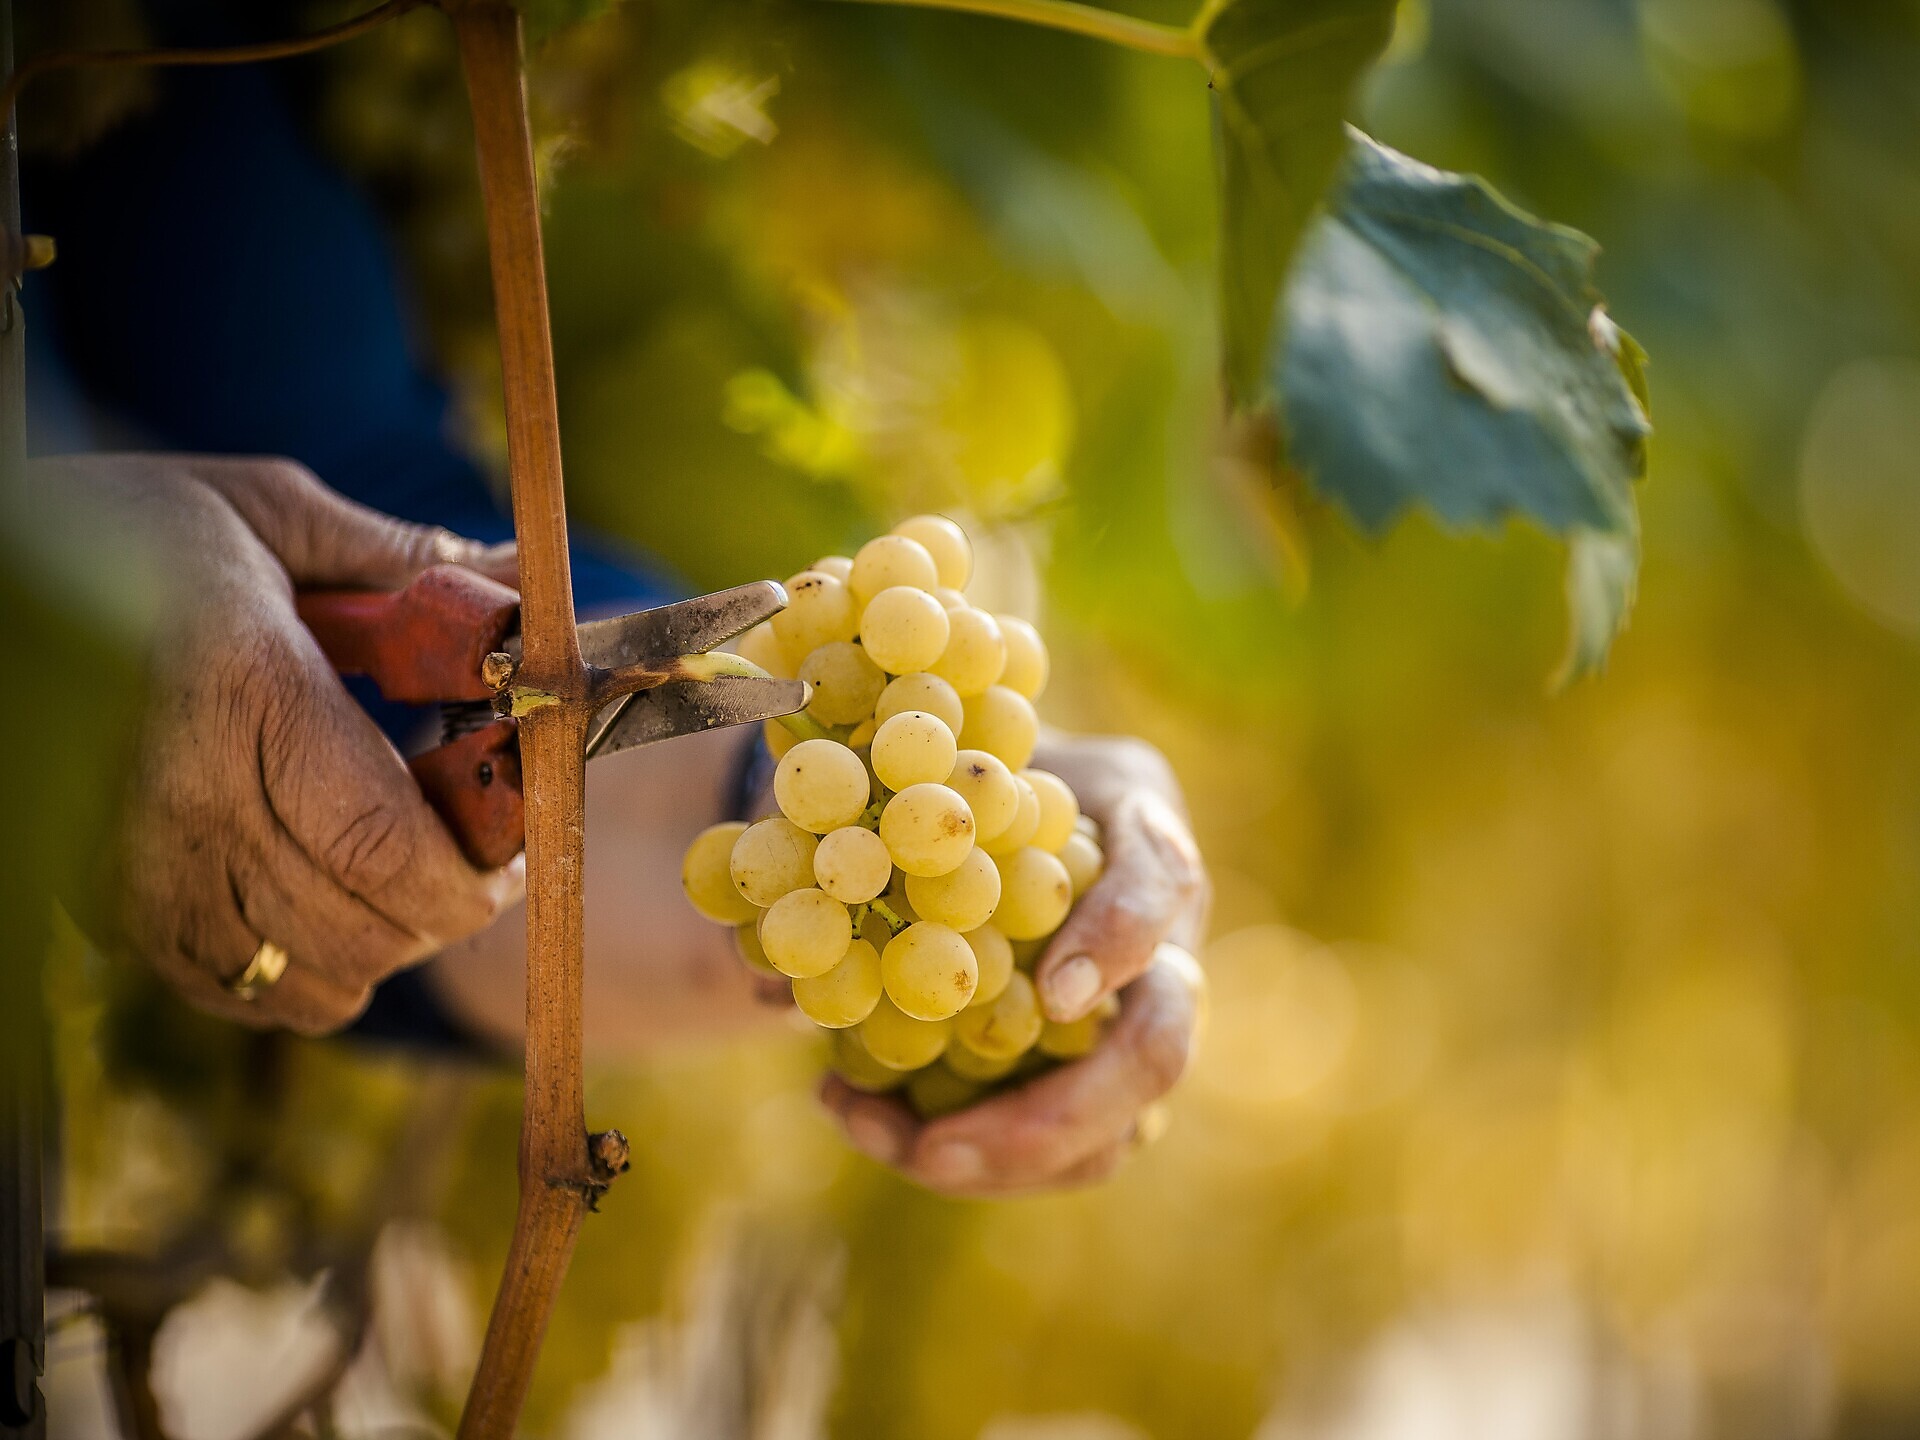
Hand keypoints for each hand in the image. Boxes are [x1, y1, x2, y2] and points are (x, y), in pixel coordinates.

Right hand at [35, 454, 524, 1033]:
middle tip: (482, 856)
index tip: (522, 844)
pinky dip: (307, 973)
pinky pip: (240, 994)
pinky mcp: (106, 913)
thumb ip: (406, 561)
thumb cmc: (129, 533)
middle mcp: (186, 801)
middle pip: (366, 929)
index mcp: (245, 692)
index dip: (479, 871)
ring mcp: (137, 872)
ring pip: (313, 982)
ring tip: (400, 872)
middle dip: (450, 906)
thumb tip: (525, 585)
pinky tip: (320, 899)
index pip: (389, 844)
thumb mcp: (270, 513)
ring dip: (386, 943)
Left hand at [821, 734, 1210, 1196]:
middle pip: (1157, 1048)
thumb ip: (873, 828)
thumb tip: (770, 970)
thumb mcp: (921, 769)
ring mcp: (1142, 1027)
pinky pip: (1058, 1156)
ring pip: (1114, 1132)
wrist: (981, 818)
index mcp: (1142, 835)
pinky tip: (863, 1118)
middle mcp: (1167, 943)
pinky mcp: (1104, 1088)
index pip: (1160, 884)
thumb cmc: (952, 783)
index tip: (1050, 994)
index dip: (1116, 943)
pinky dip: (965, 1158)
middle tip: (935, 1150)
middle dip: (1053, 1116)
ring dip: (993, 1159)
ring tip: (869, 1132)